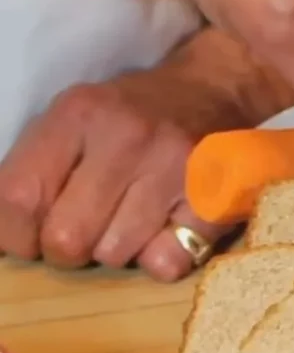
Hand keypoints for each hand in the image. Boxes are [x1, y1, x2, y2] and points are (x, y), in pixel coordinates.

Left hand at [0, 31, 287, 281]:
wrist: (214, 90)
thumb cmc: (133, 115)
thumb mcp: (76, 119)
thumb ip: (38, 166)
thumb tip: (9, 235)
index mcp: (79, 115)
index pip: (18, 197)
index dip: (13, 235)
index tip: (26, 240)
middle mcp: (126, 137)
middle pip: (67, 237)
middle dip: (66, 251)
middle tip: (82, 235)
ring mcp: (175, 168)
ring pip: (116, 255)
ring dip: (117, 251)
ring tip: (129, 224)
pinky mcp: (214, 198)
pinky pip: (168, 262)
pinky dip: (160, 258)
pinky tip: (165, 231)